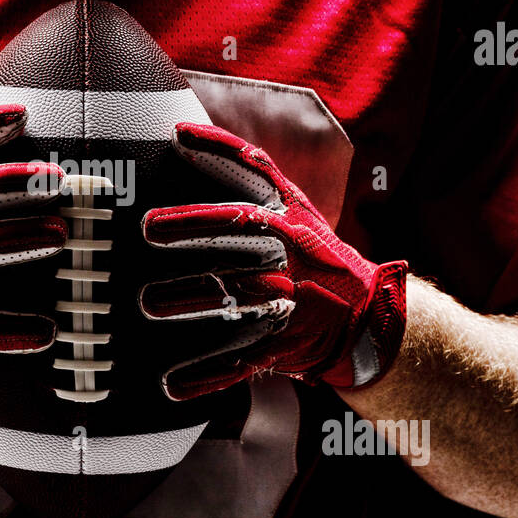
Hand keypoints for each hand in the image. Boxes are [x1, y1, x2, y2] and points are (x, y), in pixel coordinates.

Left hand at [139, 122, 406, 399]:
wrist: (369, 319)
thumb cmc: (316, 254)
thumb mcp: (296, 208)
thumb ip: (250, 172)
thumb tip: (181, 132)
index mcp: (290, 219)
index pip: (254, 177)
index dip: (218, 151)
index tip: (176, 137)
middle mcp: (290, 254)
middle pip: (238, 236)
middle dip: (193, 230)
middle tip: (148, 229)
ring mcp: (289, 300)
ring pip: (233, 297)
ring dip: (189, 300)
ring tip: (148, 304)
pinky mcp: (284, 345)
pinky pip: (241, 362)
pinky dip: (206, 376)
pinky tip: (172, 385)